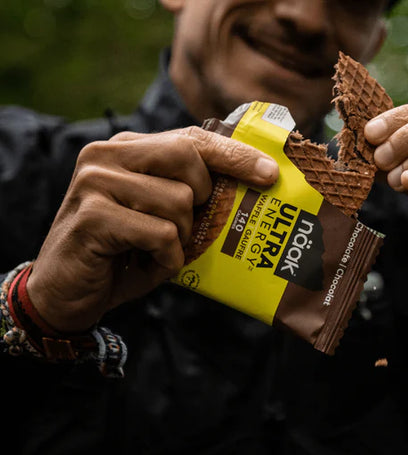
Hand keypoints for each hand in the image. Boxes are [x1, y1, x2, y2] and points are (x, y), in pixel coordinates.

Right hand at [27, 127, 277, 332]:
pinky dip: (166, 259)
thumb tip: (250, 187)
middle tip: (189, 224)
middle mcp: (108, 155)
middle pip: (187, 156)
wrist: (66, 291)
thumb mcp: (157, 217)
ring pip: (178, 201)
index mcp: (127, 149)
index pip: (191, 138)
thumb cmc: (122, 254)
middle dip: (202, 197)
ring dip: (181, 238)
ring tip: (156, 250)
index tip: (269, 173)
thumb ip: (187, 195)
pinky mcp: (94, 215)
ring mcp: (97, 182)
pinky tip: (146, 264)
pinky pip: (161, 235)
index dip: (234, 154)